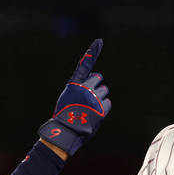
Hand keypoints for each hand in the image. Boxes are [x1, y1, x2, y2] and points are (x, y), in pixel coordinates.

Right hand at [38, 39, 110, 156]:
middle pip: (98, 80)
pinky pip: (108, 103)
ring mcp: (93, 98)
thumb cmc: (65, 118)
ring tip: (89, 109)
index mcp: (73, 85)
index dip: (92, 52)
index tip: (99, 41)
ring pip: (104, 91)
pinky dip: (103, 108)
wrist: (65, 133)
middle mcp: (84, 89)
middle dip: (96, 87)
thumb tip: (94, 85)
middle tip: (88, 99)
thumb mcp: (67, 99)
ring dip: (100, 98)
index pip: (84, 65)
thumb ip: (79, 90)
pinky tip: (94, 115)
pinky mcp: (101, 108)